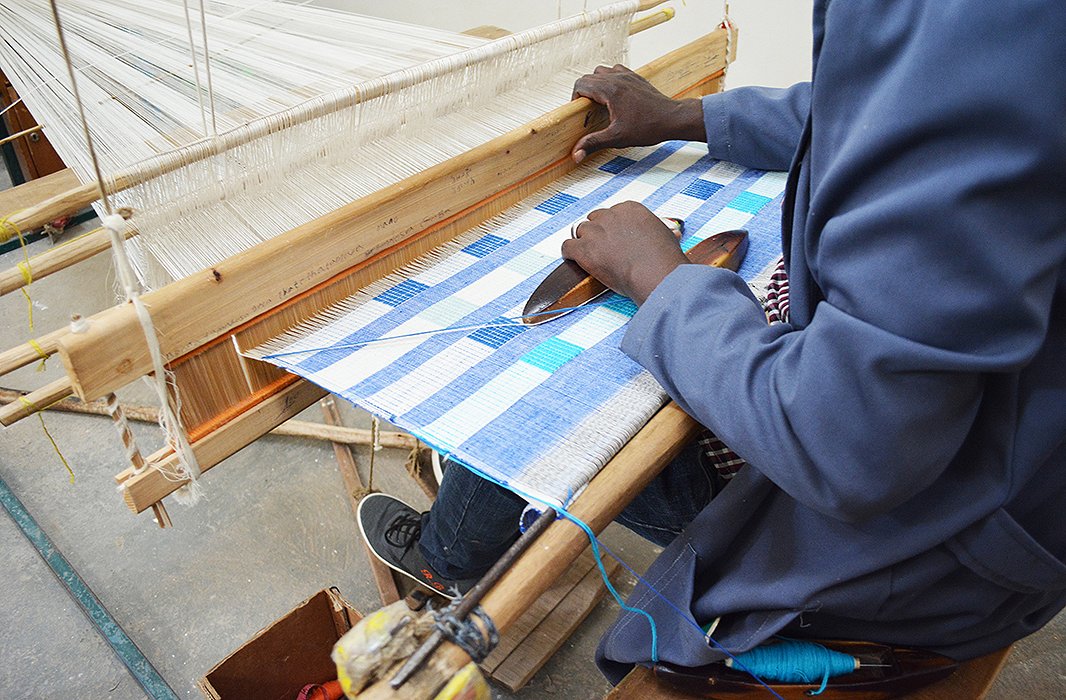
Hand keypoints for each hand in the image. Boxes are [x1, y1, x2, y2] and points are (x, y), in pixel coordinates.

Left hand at [561, 201, 688, 304]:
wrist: (656, 273)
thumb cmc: (663, 258)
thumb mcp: (666, 235)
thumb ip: (657, 231)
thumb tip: (668, 234)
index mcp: (630, 209)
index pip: (612, 213)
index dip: (611, 227)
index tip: (614, 237)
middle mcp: (610, 216)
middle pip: (595, 219)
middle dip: (597, 232)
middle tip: (603, 247)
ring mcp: (595, 232)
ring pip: (580, 231)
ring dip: (584, 242)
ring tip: (590, 255)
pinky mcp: (584, 249)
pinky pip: (567, 246)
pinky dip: (569, 252)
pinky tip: (573, 259)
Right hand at [571, 65, 704, 162]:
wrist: (672, 118)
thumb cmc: (649, 127)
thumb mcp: (617, 137)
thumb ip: (594, 143)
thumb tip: (576, 154)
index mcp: (610, 90)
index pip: (581, 84)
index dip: (575, 98)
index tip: (579, 112)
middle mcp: (617, 78)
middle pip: (589, 77)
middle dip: (584, 92)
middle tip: (588, 111)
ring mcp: (627, 75)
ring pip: (602, 71)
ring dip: (596, 84)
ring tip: (600, 102)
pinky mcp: (635, 77)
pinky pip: (616, 71)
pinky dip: (610, 80)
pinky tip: (614, 96)